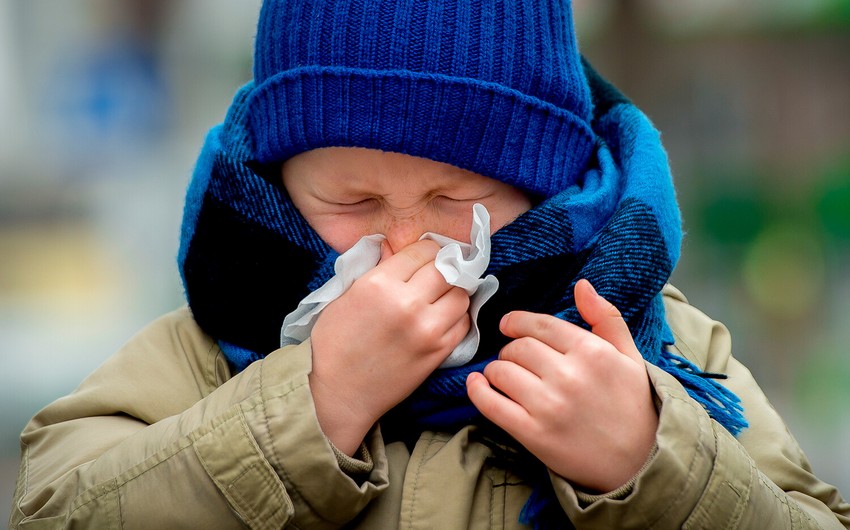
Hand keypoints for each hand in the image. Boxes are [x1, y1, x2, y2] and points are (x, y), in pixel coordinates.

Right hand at [310, 239, 470, 454]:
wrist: (340, 394)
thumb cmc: (334, 345)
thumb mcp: (345, 297)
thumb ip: (374, 269)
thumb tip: (392, 246)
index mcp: (380, 284)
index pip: (423, 250)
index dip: (425, 251)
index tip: (423, 257)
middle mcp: (408, 303)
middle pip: (447, 269)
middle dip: (443, 268)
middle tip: (436, 274)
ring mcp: (427, 329)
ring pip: (461, 294)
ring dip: (454, 292)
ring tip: (440, 296)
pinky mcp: (439, 352)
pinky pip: (463, 323)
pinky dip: (457, 316)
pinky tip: (442, 317)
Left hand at [466, 279, 657, 491]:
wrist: (639, 464)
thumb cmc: (633, 406)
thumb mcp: (629, 356)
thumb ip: (606, 317)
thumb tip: (581, 285)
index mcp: (592, 352)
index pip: (540, 325)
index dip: (518, 322)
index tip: (509, 325)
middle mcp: (569, 376)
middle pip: (517, 347)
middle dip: (511, 349)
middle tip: (515, 358)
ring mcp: (549, 406)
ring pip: (501, 371)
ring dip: (497, 370)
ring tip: (505, 376)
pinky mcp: (533, 434)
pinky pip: (491, 404)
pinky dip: (478, 391)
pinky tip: (477, 384)